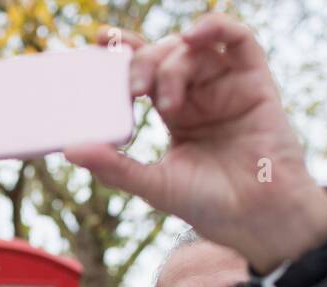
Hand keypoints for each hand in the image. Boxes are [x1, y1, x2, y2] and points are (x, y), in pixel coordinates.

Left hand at [63, 15, 326, 271]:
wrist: (256, 219)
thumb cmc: (208, 204)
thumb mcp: (153, 184)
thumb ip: (114, 166)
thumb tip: (70, 148)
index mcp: (176, 111)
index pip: (144, 71)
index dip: (123, 52)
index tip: (99, 43)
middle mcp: (201, 93)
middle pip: (163, 55)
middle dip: (141, 64)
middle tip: (131, 88)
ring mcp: (227, 85)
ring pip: (193, 49)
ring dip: (171, 64)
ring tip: (164, 99)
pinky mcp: (255, 81)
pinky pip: (238, 39)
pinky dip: (214, 26)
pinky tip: (193, 35)